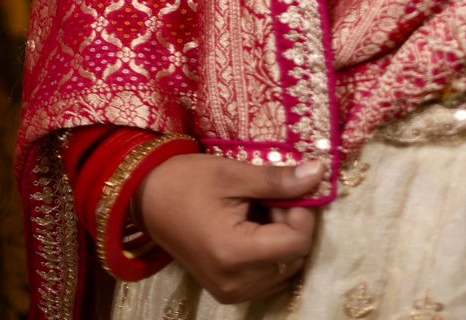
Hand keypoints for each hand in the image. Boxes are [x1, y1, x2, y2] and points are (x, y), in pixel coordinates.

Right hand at [133, 153, 324, 303]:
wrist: (147, 199)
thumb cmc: (188, 181)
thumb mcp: (234, 173)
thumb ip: (278, 180)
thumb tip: (318, 173)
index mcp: (235, 254)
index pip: (297, 244)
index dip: (302, 213)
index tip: (288, 189)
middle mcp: (235, 282)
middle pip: (294, 258)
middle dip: (292, 224)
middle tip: (269, 197)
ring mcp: (230, 292)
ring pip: (284, 269)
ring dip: (282, 239)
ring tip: (258, 211)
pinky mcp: (226, 292)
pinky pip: (268, 277)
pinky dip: (270, 253)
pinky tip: (252, 228)